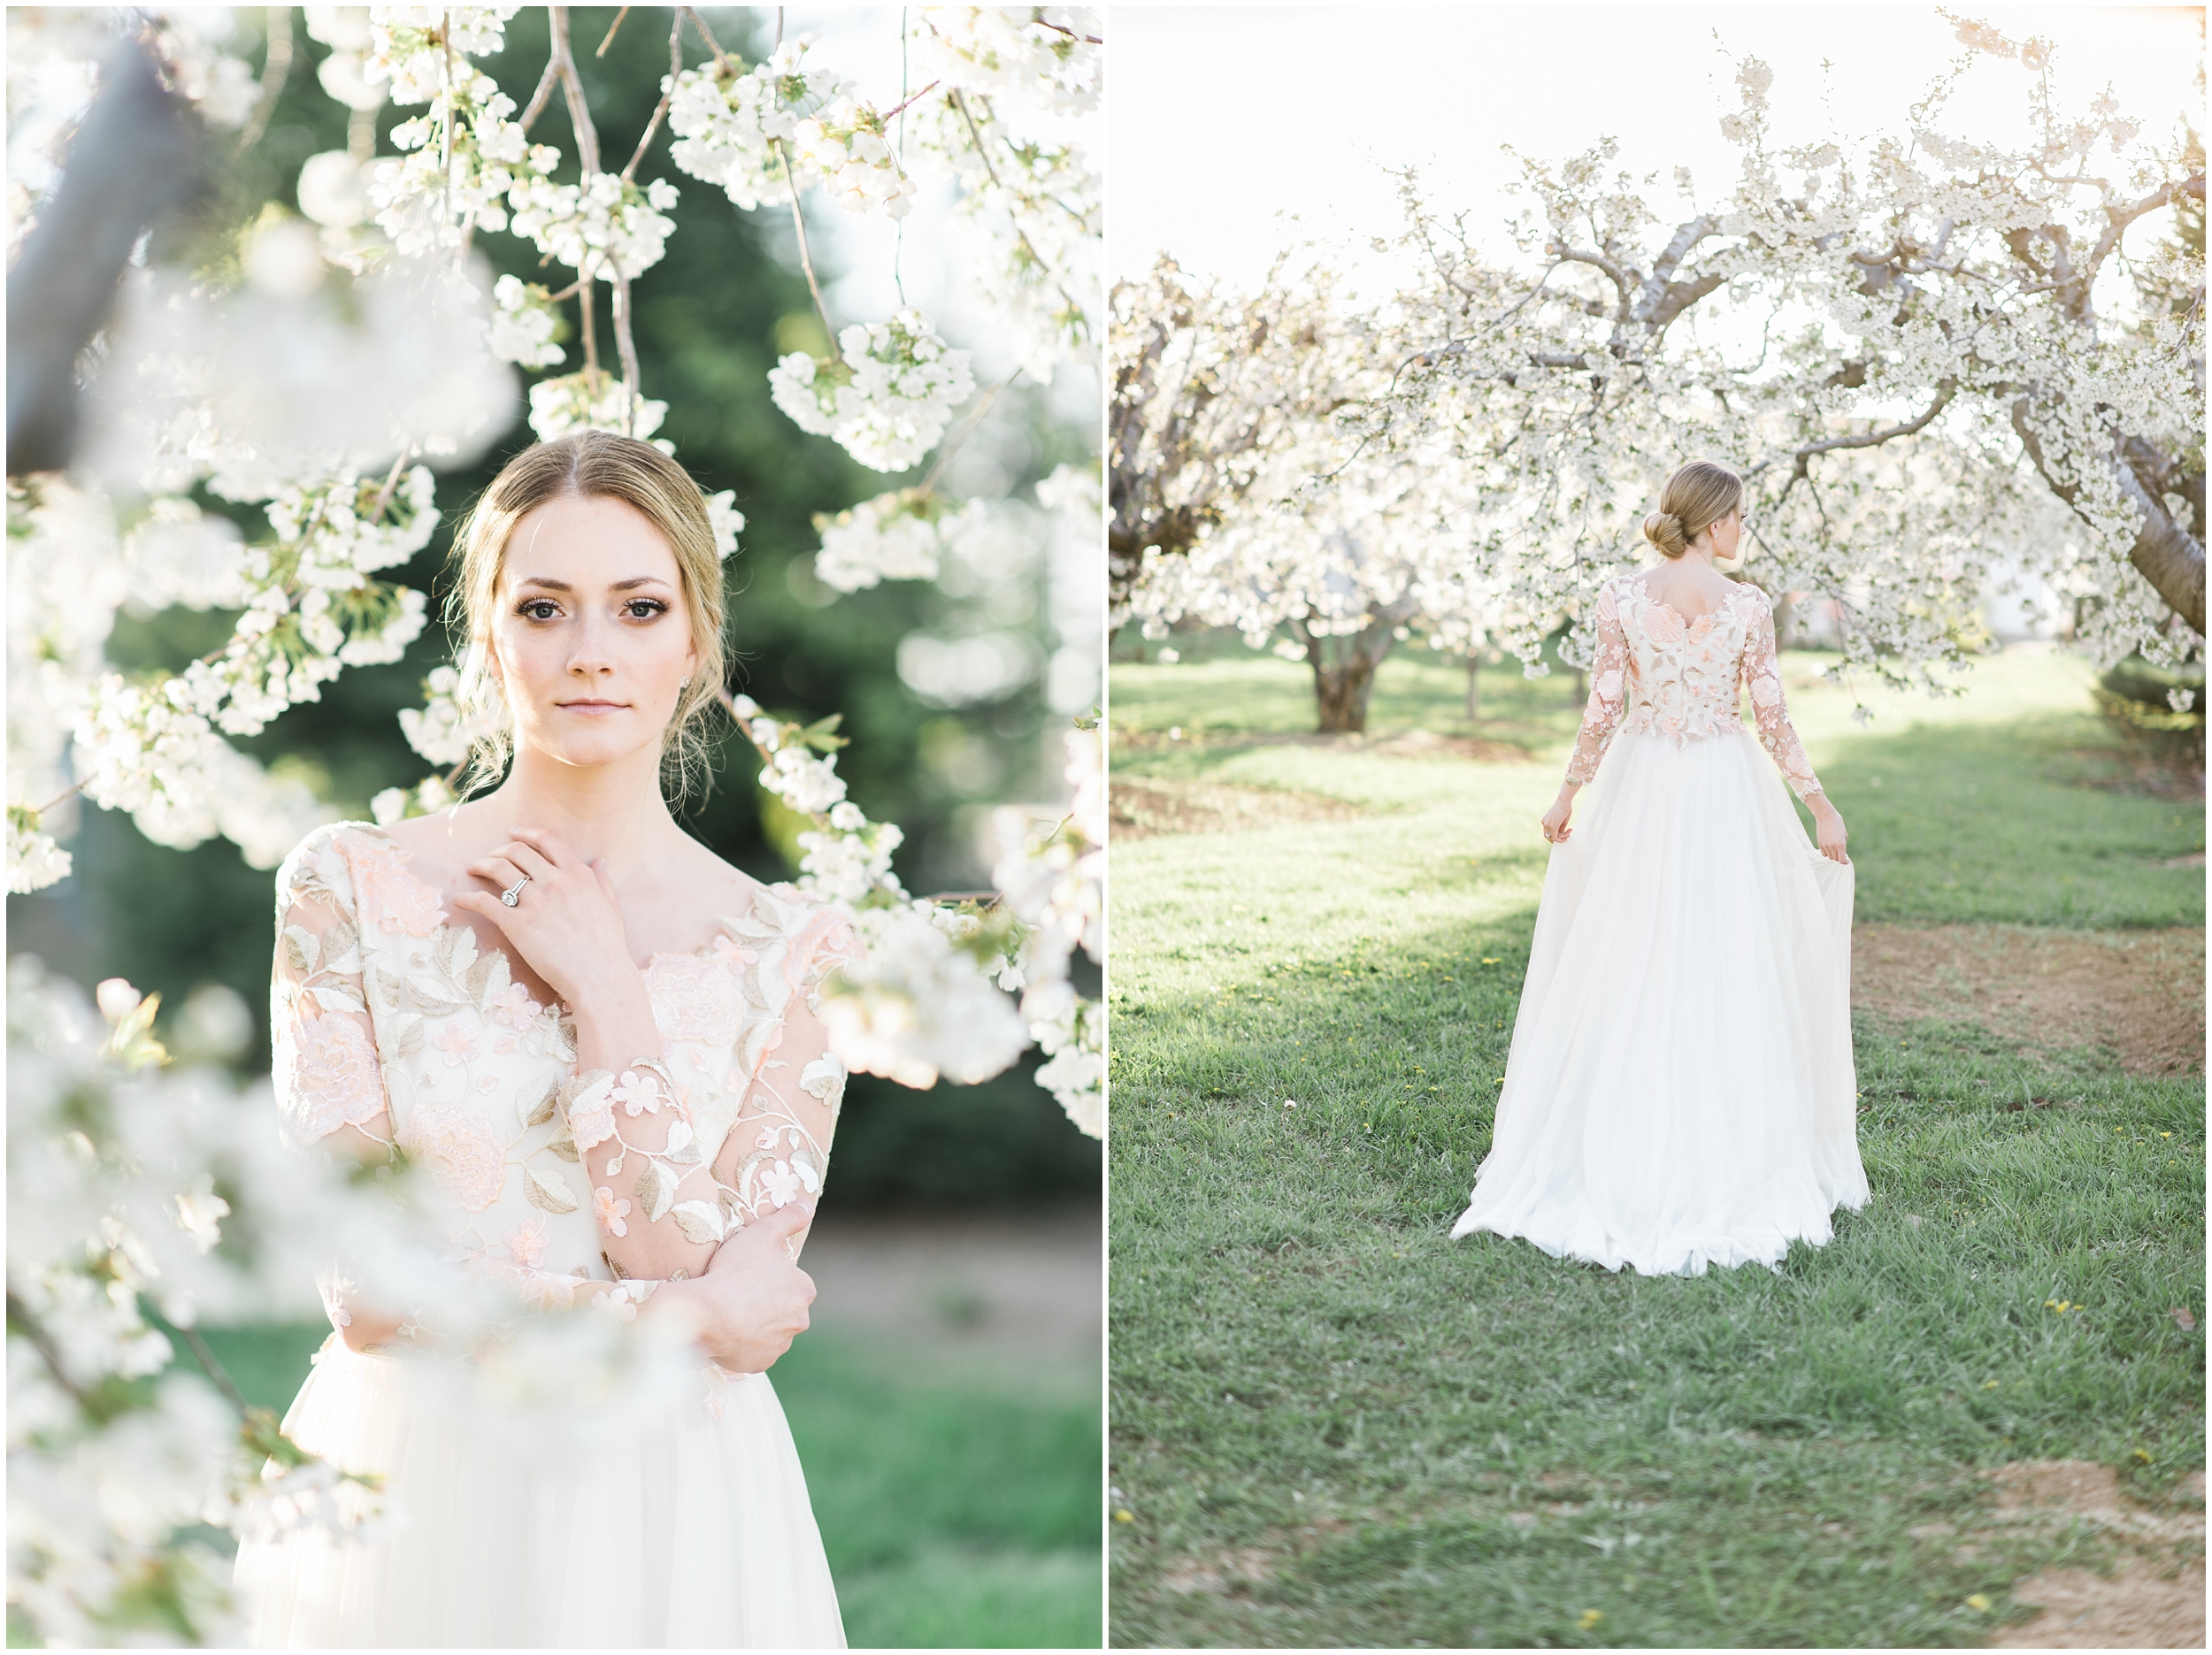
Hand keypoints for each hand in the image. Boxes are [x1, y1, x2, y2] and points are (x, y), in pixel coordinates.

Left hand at [449, 826, 634, 1004]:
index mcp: (578, 875)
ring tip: (473, 869)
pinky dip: (469, 899)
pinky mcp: (517, 924)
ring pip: (498, 869)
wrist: (599, 977)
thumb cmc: (608, 947)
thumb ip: (602, 881)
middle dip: (499, 850)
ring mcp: (535, 902)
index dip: (527, 831)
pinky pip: (485, 903)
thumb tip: (601, 860)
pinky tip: (461, 900)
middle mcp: (555, 882)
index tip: (514, 831)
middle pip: (517, 850)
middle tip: (491, 857)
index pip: (548, 839)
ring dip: (481, 864)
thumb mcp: (610, 907)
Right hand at [672, 1199, 817, 1373]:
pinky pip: (754, 1351)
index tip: (748, 1273)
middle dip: (764, 1302)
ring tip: (729, 1312)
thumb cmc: (734, 1271)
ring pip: (769, 1330)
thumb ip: (788, 1218)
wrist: (705, 1314)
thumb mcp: (762, 1233)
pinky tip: (727, 1331)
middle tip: (737, 1292)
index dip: (768, 1275)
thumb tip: (808, 1205)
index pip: (790, 1281)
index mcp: (804, 1290)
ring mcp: (780, 1345)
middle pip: (782, 1307)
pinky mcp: (760, 1363)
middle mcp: (799, 1321)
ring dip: (754, 1323)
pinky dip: (743, 1344)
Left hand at [1539, 787, 1577, 844]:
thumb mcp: (1562, 820)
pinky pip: (1555, 838)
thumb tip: (1561, 835)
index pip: (1548, 833)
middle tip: (1567, 836)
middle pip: (1548, 837)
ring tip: (1569, 833)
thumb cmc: (1565, 807)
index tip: (1565, 833)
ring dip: (1562, 838)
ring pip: (1553, 838)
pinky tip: (1568, 835)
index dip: (1556, 836)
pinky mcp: (1552, 827)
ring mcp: (1547, 825)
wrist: (1564, 800)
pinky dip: (1561, 839)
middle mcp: (1544, 823)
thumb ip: (1560, 828)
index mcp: (1545, 820)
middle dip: (1558, 839)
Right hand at [1810, 797, 1849, 863]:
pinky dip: (1827, 852)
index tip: (1847, 860)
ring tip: (1835, 849)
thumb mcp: (1844, 834)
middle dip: (1839, 857)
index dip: (1845, 862)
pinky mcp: (1820, 843)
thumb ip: (1843, 844)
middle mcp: (1832, 846)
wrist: (1826, 816)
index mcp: (1840, 844)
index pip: (1842, 860)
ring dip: (1833, 855)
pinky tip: (1829, 847)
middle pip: (1835, 859)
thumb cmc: (1837, 823)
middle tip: (1842, 852)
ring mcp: (1825, 845)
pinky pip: (1823, 853)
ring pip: (1829, 856)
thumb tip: (1841, 852)